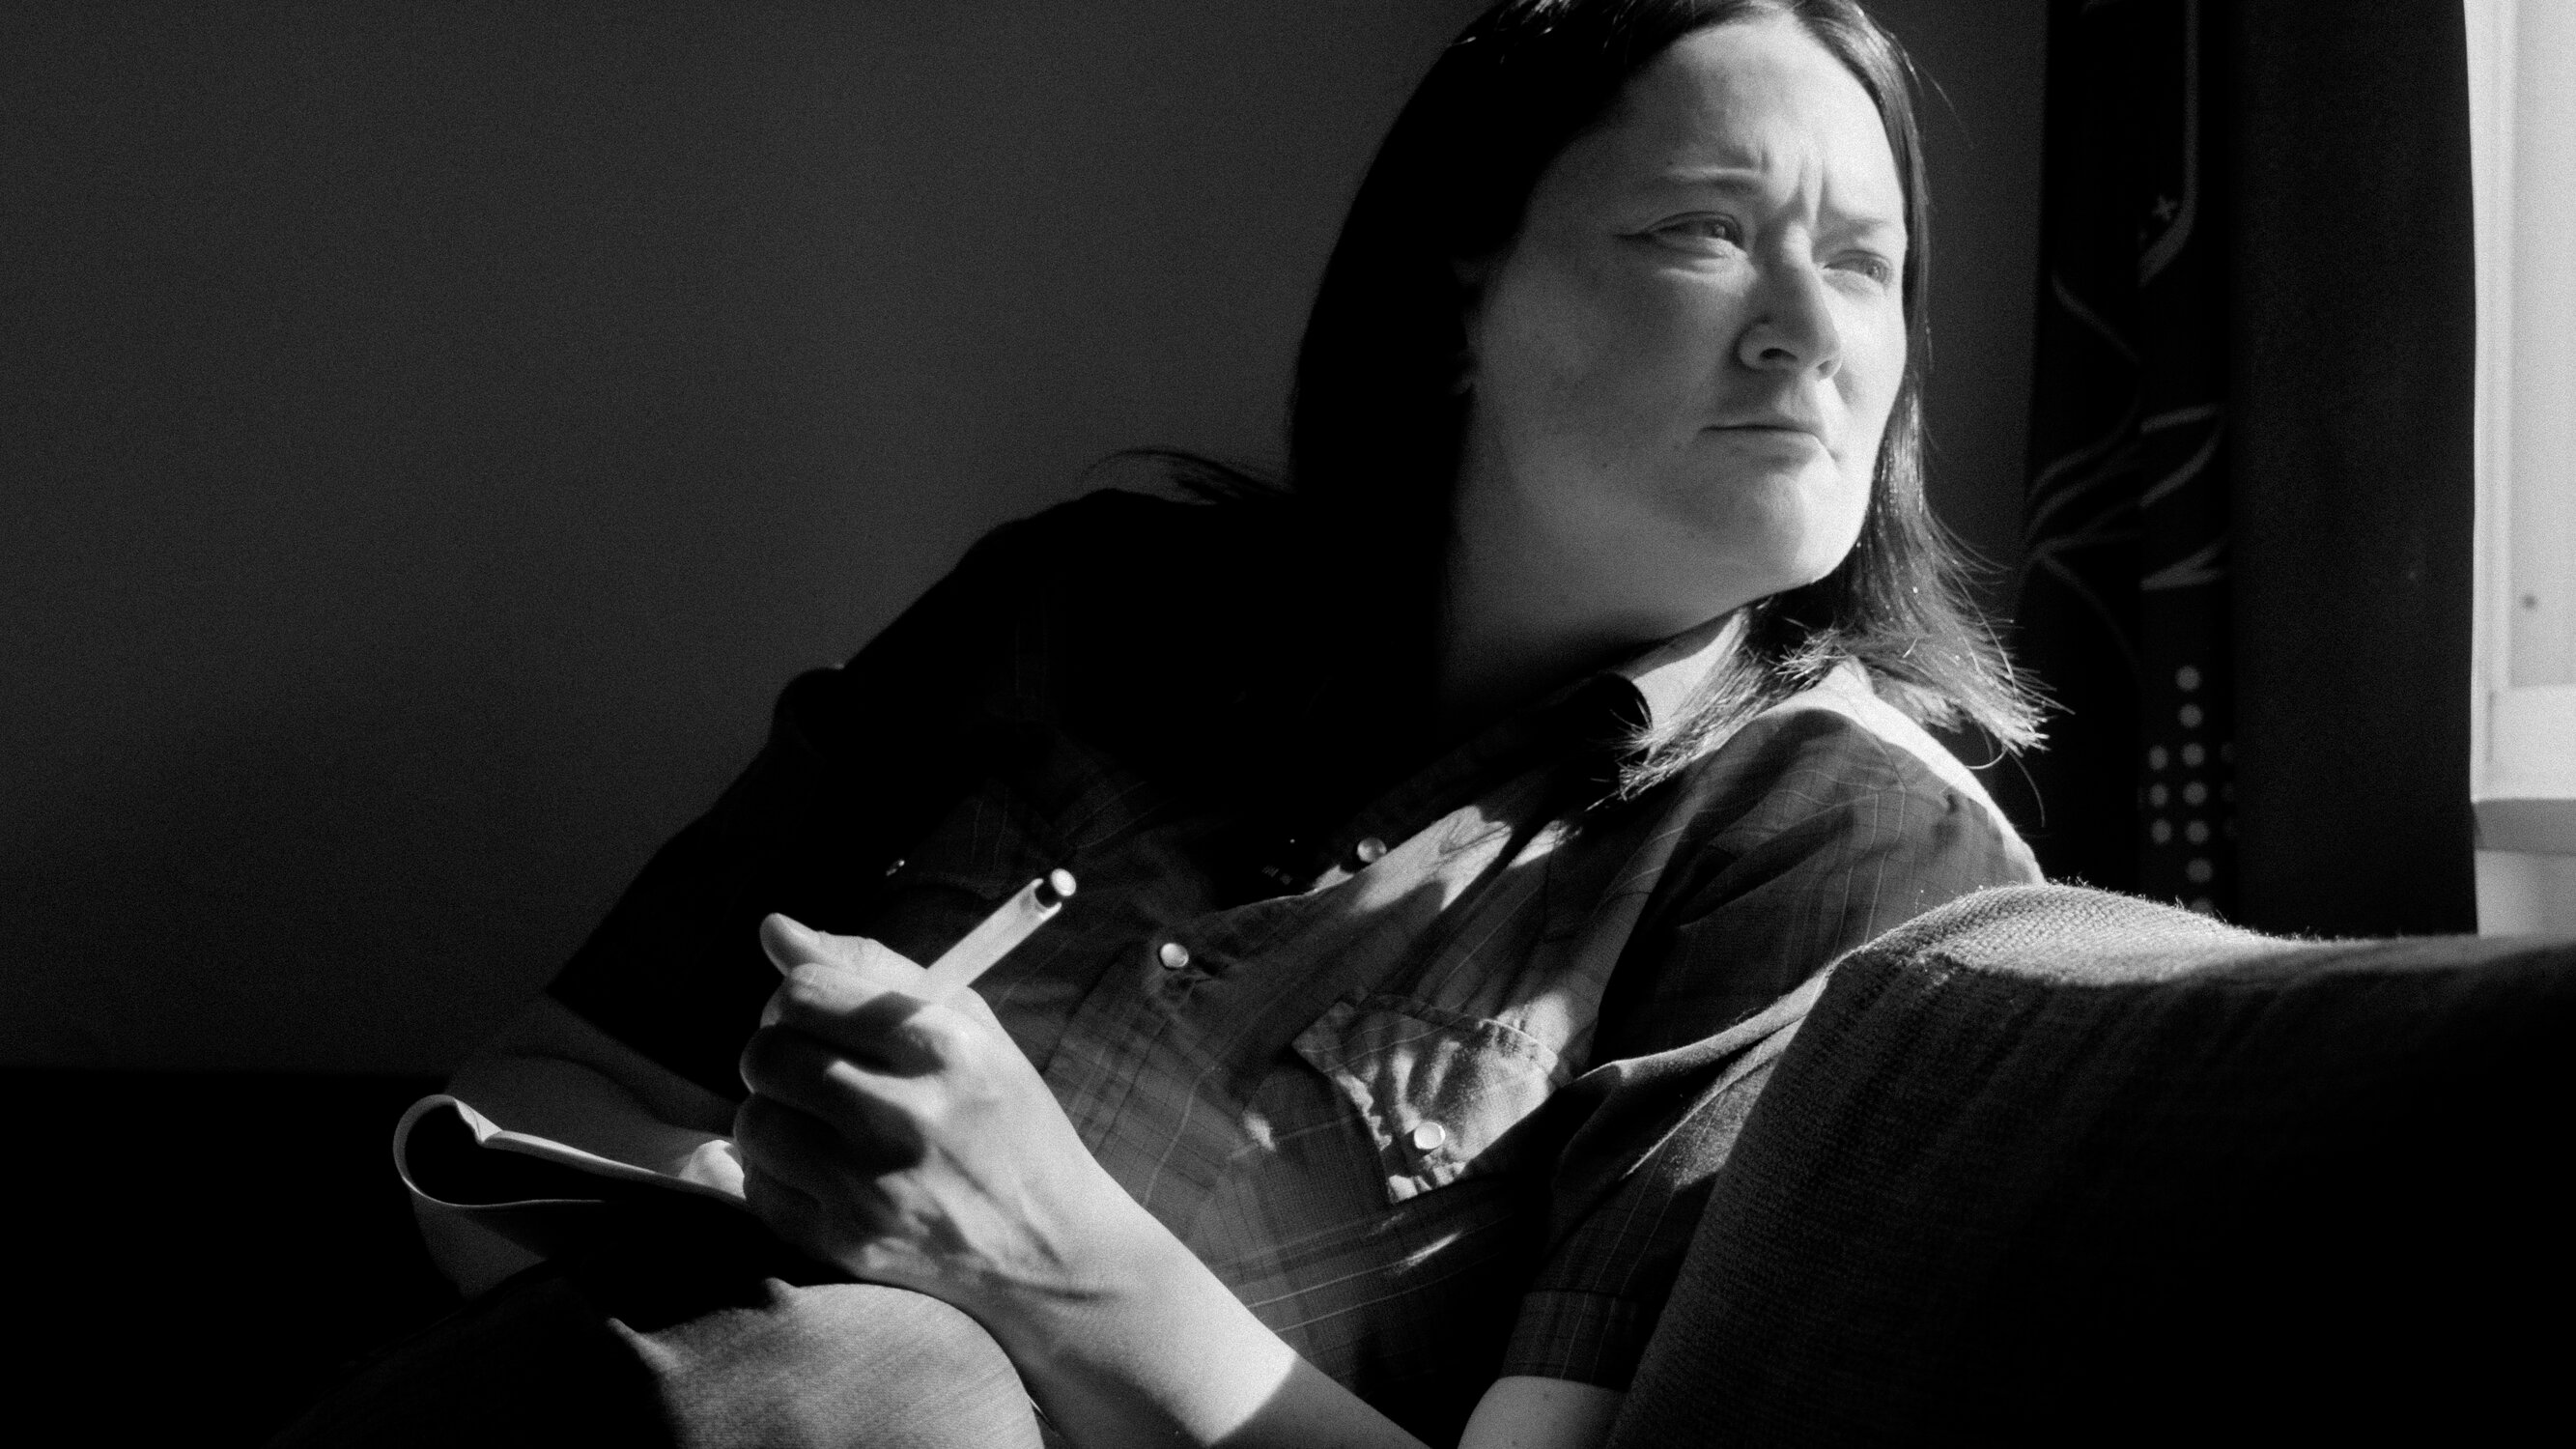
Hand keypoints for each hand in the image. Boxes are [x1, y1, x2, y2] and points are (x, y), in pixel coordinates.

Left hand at [734, 914, 1153, 1322]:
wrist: (1050, 1246)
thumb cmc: (1006, 1121)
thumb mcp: (967, 1027)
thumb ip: (870, 968)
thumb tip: (772, 928)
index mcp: (942, 1046)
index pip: (805, 993)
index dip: (794, 997)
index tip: (813, 1016)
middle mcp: (904, 1115)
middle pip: (766, 1055)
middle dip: (775, 1051)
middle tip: (810, 1069)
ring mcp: (871, 1186)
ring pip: (753, 1122)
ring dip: (773, 1114)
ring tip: (819, 1123)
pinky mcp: (848, 1243)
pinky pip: (758, 1188)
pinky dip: (776, 1174)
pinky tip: (822, 1171)